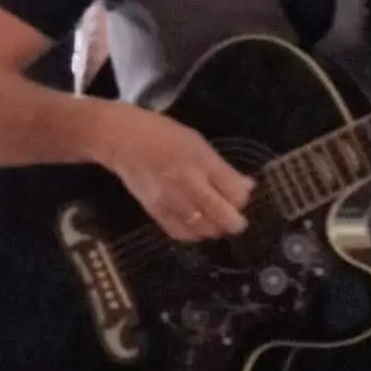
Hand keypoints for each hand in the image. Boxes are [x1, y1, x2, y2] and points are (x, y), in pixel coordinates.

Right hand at [97, 105, 254, 241]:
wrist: (124, 141)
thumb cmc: (164, 135)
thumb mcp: (199, 143)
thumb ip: (222, 169)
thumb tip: (246, 187)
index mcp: (203, 162)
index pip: (236, 193)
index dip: (243, 199)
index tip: (240, 197)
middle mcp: (190, 184)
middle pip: (224, 216)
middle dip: (236, 222)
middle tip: (236, 220)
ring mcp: (172, 200)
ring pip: (205, 229)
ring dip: (215, 229)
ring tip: (215, 223)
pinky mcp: (156, 212)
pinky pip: (181, 233)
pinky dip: (193, 235)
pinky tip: (196, 228)